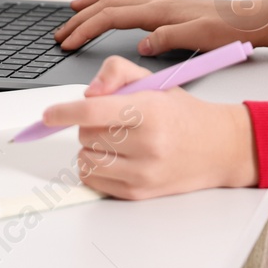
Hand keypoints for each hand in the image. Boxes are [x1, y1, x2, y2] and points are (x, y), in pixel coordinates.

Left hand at [41, 56, 258, 198]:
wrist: (219, 148)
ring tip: (114, 139)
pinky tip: (116, 157)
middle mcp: (146, 145)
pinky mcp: (138, 194)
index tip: (48, 115)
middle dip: (88, 124)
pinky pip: (94, 181)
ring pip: (85, 160)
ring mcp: (142, 174)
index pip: (92, 112)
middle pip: (85, 135)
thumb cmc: (183, 114)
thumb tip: (88, 93)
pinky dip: (96, 167)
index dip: (64, 112)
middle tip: (111, 120)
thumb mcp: (153, 80)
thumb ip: (115, 73)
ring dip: (90, 147)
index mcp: (149, 112)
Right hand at [52, 0, 267, 54]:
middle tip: (59, 33)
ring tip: (73, 10)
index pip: (110, 16)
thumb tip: (143, 43)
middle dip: (79, 18)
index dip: (85, 29)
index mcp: (158, 10)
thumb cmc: (227, 30)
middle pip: (106, 4)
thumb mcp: (200, 38)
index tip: (67, 42)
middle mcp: (155, 1)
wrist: (249, 19)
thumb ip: (169, 38)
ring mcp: (160, 1)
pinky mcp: (166, 5)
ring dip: (91, 2)